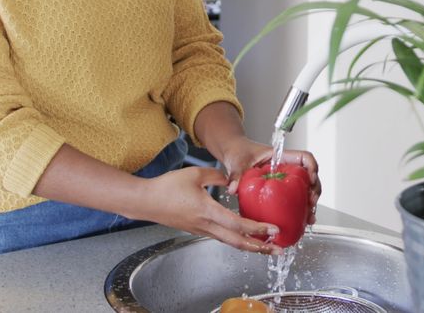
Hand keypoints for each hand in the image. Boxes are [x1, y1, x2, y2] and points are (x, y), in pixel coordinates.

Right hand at [135, 166, 282, 254]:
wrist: (146, 201)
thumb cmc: (166, 187)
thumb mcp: (195, 174)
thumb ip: (216, 175)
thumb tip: (231, 178)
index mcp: (207, 211)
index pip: (237, 224)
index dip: (256, 229)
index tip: (272, 230)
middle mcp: (206, 225)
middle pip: (237, 241)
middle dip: (259, 247)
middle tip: (276, 250)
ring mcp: (201, 229)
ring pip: (230, 241)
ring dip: (249, 245)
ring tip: (265, 247)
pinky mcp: (197, 229)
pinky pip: (221, 237)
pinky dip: (236, 239)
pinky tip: (244, 237)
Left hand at [217, 137, 320, 225]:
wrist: (234, 154)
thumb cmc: (239, 152)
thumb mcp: (238, 162)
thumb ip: (236, 174)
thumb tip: (233, 188)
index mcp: (281, 157)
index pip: (304, 157)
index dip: (311, 167)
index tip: (311, 179)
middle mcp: (287, 168)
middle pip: (310, 176)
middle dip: (314, 190)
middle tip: (311, 203)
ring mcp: (285, 180)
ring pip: (305, 189)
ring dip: (310, 203)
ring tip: (309, 216)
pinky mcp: (280, 191)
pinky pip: (295, 199)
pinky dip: (300, 209)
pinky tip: (301, 220)